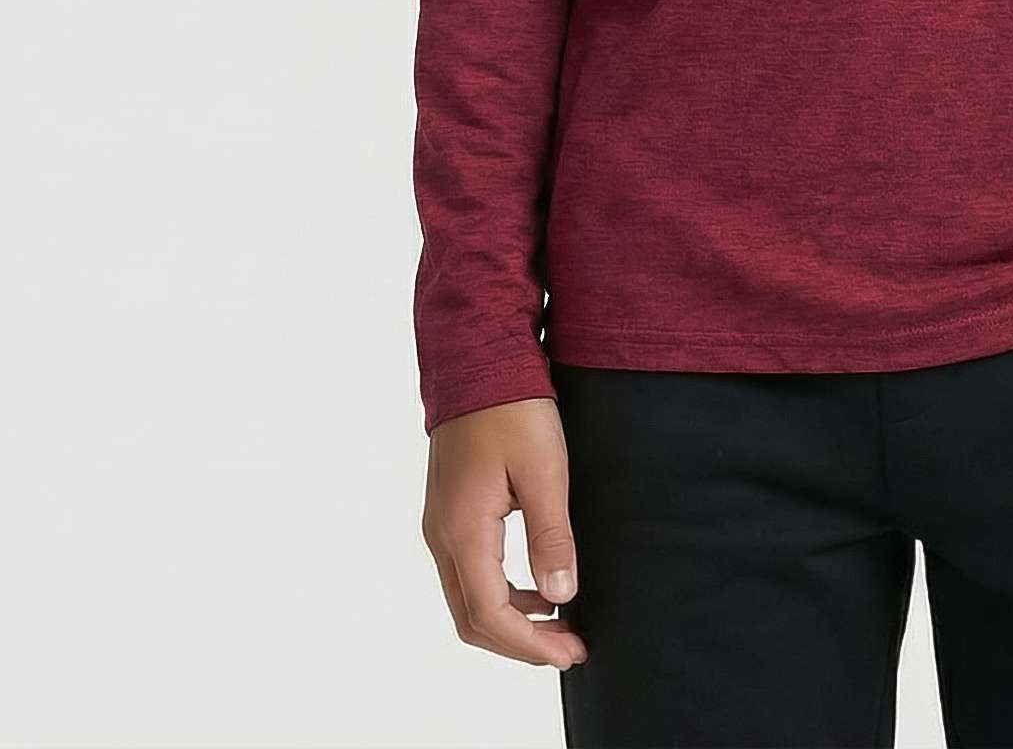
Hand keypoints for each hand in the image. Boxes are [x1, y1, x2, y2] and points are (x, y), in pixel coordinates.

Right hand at [422, 397, 588, 670]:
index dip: (531, 645)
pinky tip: (536, 587)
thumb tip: (561, 595)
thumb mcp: (545, 469)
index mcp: (462, 530)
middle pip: (472, 618)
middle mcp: (442, 535)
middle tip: (569, 648)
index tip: (571, 652)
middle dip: (521, 644)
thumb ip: (551, 535)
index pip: (490, 615)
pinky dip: (501, 594)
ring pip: (468, 598)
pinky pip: (469, 573)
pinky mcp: (449, 512)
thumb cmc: (512, 408)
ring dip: (511, 621)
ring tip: (559, 623)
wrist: (477, 361)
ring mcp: (441, 524)